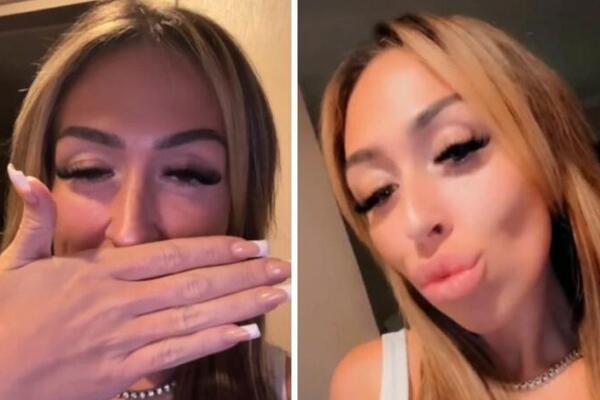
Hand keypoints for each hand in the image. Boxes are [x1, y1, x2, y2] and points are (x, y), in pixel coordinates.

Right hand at [0, 165, 289, 399]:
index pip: (173, 254)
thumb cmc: (3, 319)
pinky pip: (178, 353)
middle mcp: (122, 302)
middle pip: (196, 283)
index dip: (218, 248)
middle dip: (244, 274)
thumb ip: (34, 219)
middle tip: (281, 266)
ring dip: (243, 304)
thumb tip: (23, 173)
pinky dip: (214, 341)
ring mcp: (126, 338)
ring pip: (196, 316)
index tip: (252, 244)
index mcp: (101, 272)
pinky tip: (246, 331)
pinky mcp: (123, 373)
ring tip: (278, 294)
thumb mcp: (12, 263)